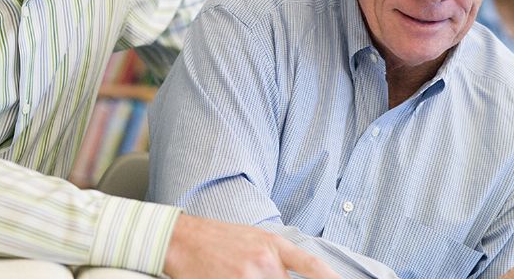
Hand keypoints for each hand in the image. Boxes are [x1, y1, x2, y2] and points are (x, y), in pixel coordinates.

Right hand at [163, 214, 340, 278]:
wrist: (183, 239)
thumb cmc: (217, 239)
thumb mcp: (254, 239)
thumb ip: (277, 258)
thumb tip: (291, 274)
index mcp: (273, 245)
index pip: (311, 266)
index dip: (330, 278)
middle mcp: (265, 261)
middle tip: (266, 277)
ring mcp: (248, 277)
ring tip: (240, 275)